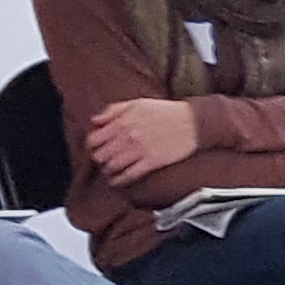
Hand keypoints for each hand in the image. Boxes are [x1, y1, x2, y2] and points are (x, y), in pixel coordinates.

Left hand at [80, 95, 201, 186]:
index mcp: (123, 121)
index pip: (94, 139)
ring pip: (112, 167)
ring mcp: (140, 150)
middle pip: (100, 155)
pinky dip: (119, 181)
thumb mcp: (137, 103)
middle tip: (103, 160)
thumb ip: (113, 110)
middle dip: (99, 159)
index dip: (91, 146)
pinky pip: (129, 175)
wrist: (193, 122)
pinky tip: (117, 181)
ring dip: (108, 171)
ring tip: (110, 170)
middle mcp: (128, 136)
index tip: (95, 148)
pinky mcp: (151, 162)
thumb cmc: (166, 111)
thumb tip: (95, 121)